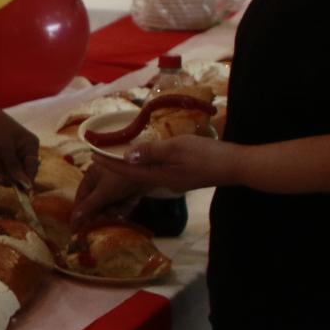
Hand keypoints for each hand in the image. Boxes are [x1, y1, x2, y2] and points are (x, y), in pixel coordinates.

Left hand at [0, 95, 38, 189]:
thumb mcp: (3, 147)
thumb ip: (15, 167)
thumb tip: (27, 186)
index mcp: (31, 146)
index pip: (33, 169)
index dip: (26, 180)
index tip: (19, 190)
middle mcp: (24, 152)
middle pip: (20, 175)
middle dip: (8, 173)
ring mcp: (12, 156)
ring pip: (8, 174)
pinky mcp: (1, 157)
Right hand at [71, 163, 147, 227]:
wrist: (151, 167)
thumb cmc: (122, 176)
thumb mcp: (104, 193)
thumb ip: (89, 207)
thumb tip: (73, 220)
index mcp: (91, 175)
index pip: (81, 197)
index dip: (80, 213)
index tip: (77, 229)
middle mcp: (102, 179)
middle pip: (97, 203)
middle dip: (105, 210)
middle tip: (108, 217)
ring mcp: (115, 184)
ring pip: (111, 204)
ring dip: (118, 207)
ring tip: (125, 203)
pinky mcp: (128, 188)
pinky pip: (122, 202)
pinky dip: (127, 203)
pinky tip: (133, 199)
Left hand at [87, 133, 238, 196]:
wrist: (238, 166)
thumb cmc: (208, 155)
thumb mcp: (177, 148)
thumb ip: (151, 151)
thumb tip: (126, 156)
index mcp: (160, 176)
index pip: (128, 171)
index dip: (109, 163)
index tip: (92, 156)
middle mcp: (165, 182)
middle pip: (135, 174)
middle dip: (118, 165)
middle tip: (102, 154)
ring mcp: (177, 180)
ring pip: (148, 172)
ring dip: (133, 164)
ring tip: (120, 154)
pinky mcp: (187, 176)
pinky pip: (161, 170)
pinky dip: (150, 162)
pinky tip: (150, 156)